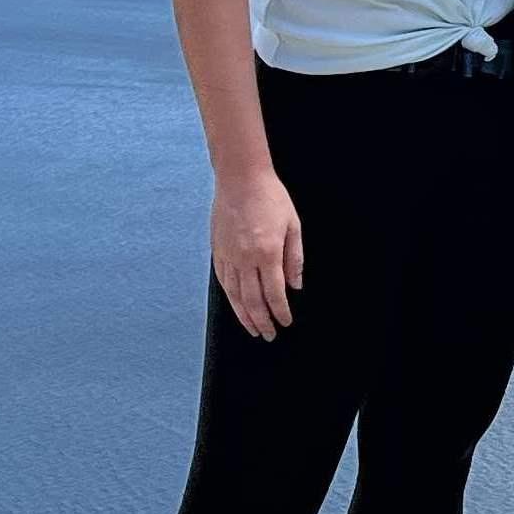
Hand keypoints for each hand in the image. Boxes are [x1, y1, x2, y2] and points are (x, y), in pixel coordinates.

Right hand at [212, 167, 302, 337]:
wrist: (240, 178)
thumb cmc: (271, 198)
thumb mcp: (292, 225)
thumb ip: (294, 258)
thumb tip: (295, 285)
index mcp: (267, 253)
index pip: (274, 293)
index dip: (280, 311)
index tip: (285, 322)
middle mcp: (245, 258)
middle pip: (253, 300)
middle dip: (262, 321)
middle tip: (268, 334)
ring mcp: (228, 255)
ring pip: (235, 295)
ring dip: (244, 315)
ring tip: (253, 329)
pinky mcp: (217, 251)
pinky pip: (223, 281)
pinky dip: (230, 297)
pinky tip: (237, 306)